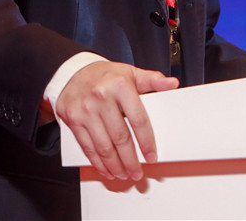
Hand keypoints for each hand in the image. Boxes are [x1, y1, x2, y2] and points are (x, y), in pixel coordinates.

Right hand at [53, 61, 178, 180]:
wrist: (73, 72)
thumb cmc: (106, 75)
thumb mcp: (130, 73)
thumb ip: (152, 80)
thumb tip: (172, 83)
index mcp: (120, 85)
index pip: (138, 119)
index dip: (146, 142)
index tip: (151, 156)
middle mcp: (101, 97)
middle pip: (120, 137)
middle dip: (130, 160)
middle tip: (137, 172)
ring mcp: (85, 109)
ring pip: (103, 146)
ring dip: (115, 165)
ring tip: (124, 174)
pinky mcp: (73, 119)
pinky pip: (87, 146)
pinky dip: (97, 162)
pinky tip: (106, 169)